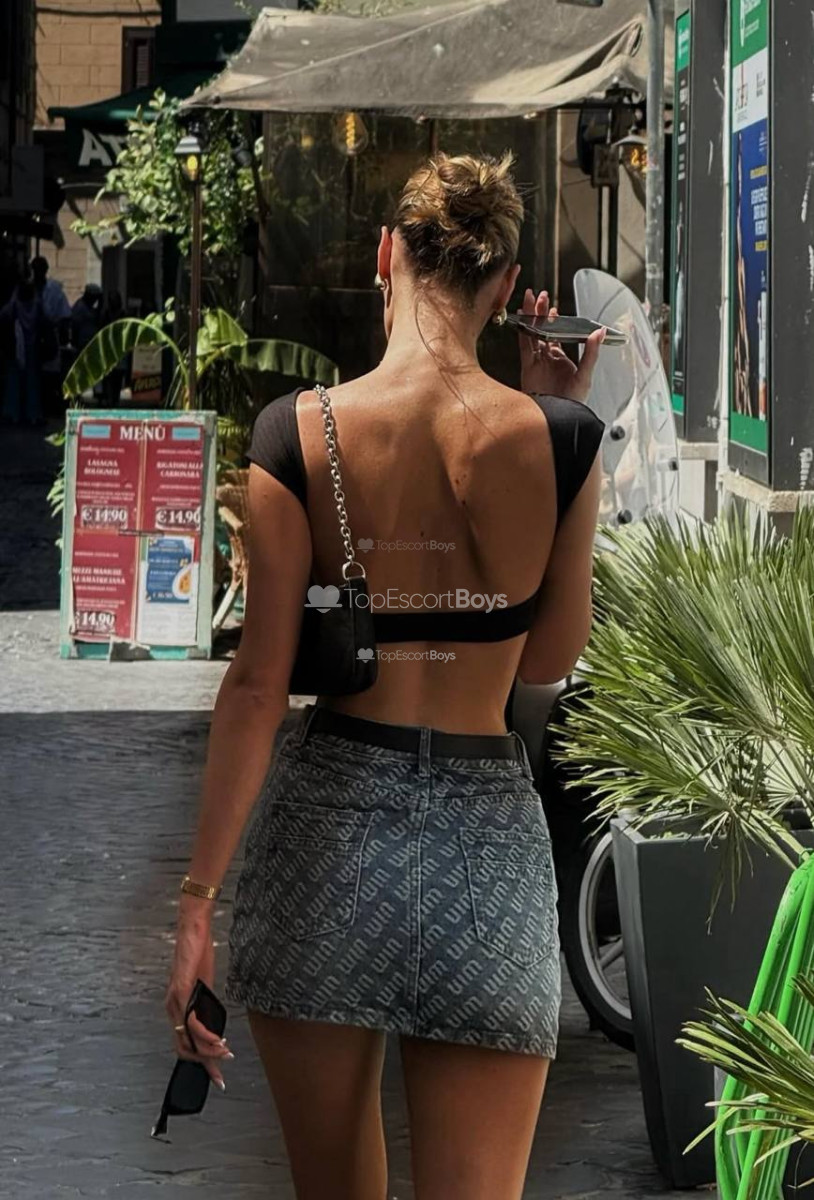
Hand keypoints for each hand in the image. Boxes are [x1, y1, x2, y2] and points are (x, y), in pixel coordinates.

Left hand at [165, 899, 231, 1087]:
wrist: (193, 928)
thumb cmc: (198, 952)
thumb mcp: (204, 983)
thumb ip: (205, 1002)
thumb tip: (214, 1021)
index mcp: (176, 1007)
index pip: (185, 1042)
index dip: (200, 1060)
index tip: (216, 1072)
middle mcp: (172, 1007)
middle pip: (184, 1048)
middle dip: (205, 1064)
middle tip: (221, 1072)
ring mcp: (175, 1001)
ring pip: (188, 1040)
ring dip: (208, 1051)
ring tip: (224, 1053)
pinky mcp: (181, 991)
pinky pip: (191, 1022)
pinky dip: (205, 1035)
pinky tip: (218, 1038)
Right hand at [518, 288, 605, 403]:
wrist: (558, 416)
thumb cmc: (572, 403)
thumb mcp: (586, 375)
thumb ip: (591, 353)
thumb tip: (600, 333)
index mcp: (560, 361)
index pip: (556, 336)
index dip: (554, 321)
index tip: (554, 307)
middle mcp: (547, 360)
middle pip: (542, 331)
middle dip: (541, 313)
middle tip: (540, 296)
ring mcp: (536, 363)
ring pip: (532, 334)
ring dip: (532, 317)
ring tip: (531, 299)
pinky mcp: (527, 368)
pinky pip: (524, 346)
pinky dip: (523, 331)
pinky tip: (523, 317)